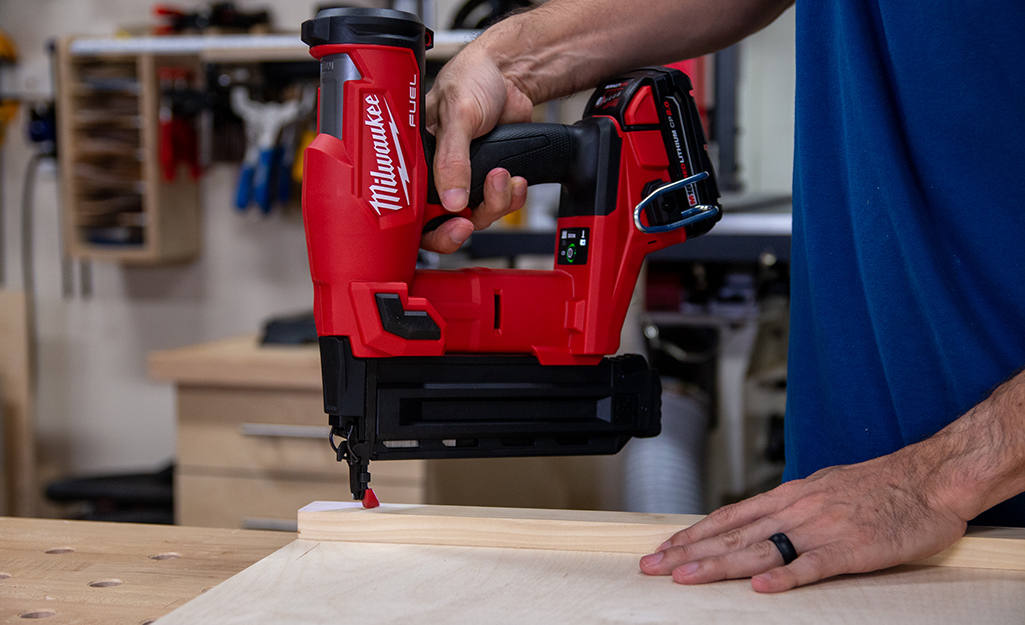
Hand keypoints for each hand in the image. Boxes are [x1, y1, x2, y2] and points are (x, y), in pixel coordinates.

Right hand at [421, 44, 532, 252]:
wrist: (509, 76)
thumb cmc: (470, 81)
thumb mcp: (457, 115)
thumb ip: (451, 158)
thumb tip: (451, 198)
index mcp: (416, 160)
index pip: (412, 209)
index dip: (429, 228)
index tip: (451, 226)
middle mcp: (437, 175)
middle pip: (445, 221)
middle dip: (465, 222)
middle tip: (471, 219)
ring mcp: (465, 179)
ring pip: (477, 215)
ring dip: (495, 203)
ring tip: (502, 176)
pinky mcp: (489, 179)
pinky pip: (500, 204)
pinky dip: (512, 197)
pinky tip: (515, 180)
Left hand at [639, 446, 968, 591]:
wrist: (927, 479)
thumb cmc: (880, 485)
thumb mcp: (823, 488)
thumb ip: (790, 506)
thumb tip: (761, 519)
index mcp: (790, 496)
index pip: (729, 517)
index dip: (694, 533)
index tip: (665, 546)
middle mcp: (796, 510)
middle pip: (732, 534)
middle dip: (688, 551)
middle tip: (653, 565)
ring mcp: (821, 529)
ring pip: (759, 550)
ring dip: (718, 565)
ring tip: (685, 577)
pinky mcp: (850, 550)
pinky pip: (812, 566)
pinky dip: (784, 578)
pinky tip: (759, 589)